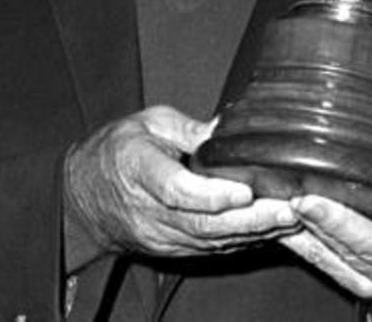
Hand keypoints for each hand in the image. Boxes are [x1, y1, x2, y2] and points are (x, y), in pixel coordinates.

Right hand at [64, 105, 299, 256]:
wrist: (81, 194)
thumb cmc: (116, 151)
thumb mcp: (148, 122)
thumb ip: (187, 128)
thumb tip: (225, 128)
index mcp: (139, 170)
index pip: (177, 191)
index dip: (213, 195)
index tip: (246, 191)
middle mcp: (148, 211)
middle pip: (203, 223)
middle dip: (251, 219)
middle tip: (288, 209)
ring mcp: (158, 235)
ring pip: (209, 241)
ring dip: (253, 234)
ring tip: (291, 219)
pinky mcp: (168, 248)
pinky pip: (207, 250)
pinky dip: (240, 243)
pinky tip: (269, 232)